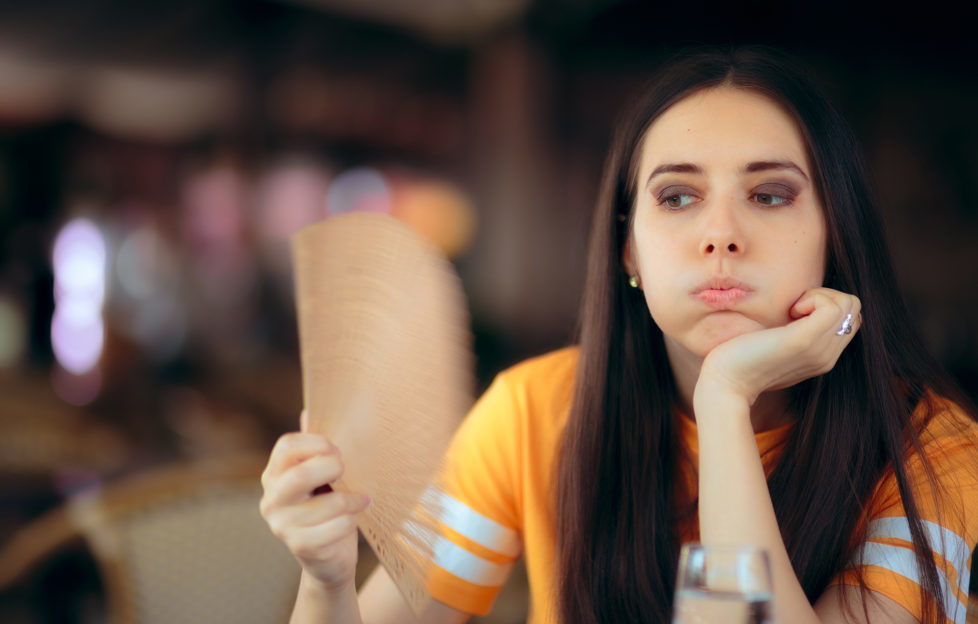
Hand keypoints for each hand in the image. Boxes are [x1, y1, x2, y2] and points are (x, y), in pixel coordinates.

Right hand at [259, 413, 369, 591]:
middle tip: (346, 471)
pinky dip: (351, 520)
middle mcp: (272, 499)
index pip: (287, 447)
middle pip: (301, 474)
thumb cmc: (328, 506)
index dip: (316, 443)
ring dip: (351, 499)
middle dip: (333, 468)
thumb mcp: (322, 475)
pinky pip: (336, 526)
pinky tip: (353, 519)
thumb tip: (310, 411)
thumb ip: (315, 447)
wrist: (329, 556)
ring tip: (360, 499)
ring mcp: (282, 525)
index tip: (337, 449)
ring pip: (327, 503)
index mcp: (274, 474)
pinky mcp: (300, 546)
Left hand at [696, 287, 861, 405]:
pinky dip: (813, 298)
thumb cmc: (740, 360)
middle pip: (854, 309)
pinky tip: (790, 311)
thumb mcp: (774, 346)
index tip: (794, 312)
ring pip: (849, 304)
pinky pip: (833, 306)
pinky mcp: (804, 341)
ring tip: (792, 310)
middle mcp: (827, 356)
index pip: (849, 319)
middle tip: (793, 309)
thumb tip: (795, 309)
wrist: (724, 383)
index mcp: (821, 357)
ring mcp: (819, 350)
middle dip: (825, 297)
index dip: (825, 305)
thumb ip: (793, 333)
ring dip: (820, 296)